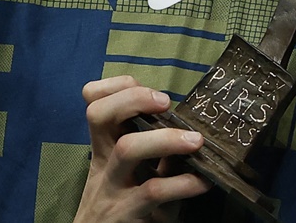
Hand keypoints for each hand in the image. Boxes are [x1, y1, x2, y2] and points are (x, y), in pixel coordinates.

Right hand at [73, 76, 210, 221]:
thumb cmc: (122, 206)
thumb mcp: (130, 174)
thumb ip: (151, 149)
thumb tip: (189, 125)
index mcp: (104, 148)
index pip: (94, 103)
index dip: (116, 87)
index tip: (151, 92)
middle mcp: (103, 163)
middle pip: (100, 115)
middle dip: (134, 99)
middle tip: (166, 102)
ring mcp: (112, 188)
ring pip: (128, 149)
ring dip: (165, 139)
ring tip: (195, 141)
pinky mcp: (126, 216)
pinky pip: (153, 191)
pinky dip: (182, 183)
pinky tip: (202, 182)